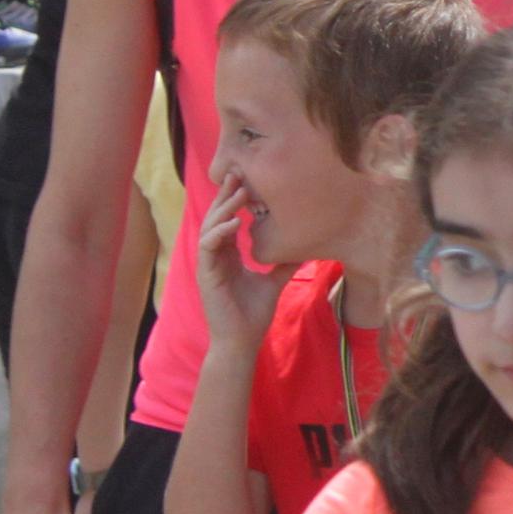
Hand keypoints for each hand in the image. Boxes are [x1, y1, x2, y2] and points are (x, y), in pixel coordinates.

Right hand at [192, 182, 293, 349]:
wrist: (242, 340)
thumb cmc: (253, 313)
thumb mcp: (274, 281)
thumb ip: (284, 264)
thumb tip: (306, 250)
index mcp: (228, 254)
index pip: (228, 219)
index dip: (236, 199)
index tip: (249, 180)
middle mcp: (216, 255)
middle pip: (217, 216)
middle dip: (226, 194)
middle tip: (239, 172)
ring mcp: (209, 264)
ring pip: (211, 227)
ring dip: (224, 208)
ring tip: (240, 192)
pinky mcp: (206, 275)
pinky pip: (208, 247)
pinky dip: (220, 232)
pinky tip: (234, 222)